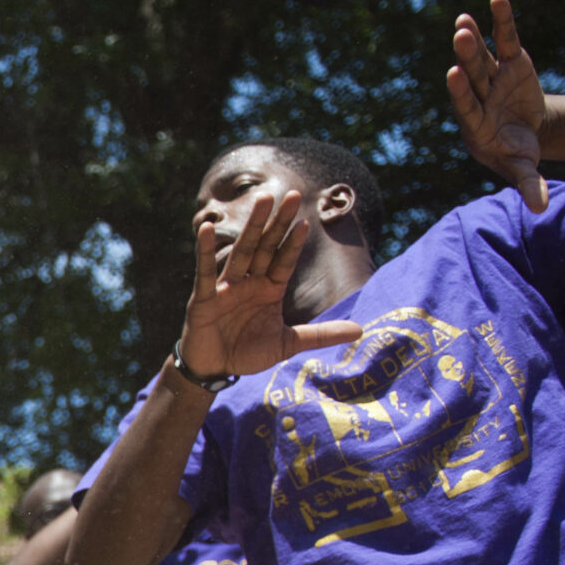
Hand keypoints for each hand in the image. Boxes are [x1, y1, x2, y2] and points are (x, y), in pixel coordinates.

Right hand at [176, 190, 364, 379]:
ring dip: (253, 225)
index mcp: (269, 290)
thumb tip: (360, 330)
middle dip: (279, 222)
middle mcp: (249, 282)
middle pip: (267, 246)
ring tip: (263, 199)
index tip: (307, 221)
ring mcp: (227, 287)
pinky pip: (206, 271)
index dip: (294, 243)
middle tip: (293, 194)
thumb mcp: (288, 344)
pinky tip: (205, 227)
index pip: (284, 261)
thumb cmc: (247, 353)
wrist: (214, 369)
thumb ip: (320, 334)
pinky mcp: (204, 297)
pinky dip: (204, 250)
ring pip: (243, 250)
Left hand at [448, 0, 551, 213]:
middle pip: (470, 76)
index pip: (465, 105)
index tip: (453, 75)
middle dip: (466, 59)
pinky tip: (496, 0)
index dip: (460, 91)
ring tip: (463, 20)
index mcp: (476, 124)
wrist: (525, 133)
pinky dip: (501, 21)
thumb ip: (530, 185)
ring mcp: (492, 78)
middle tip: (459, 38)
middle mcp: (479, 97)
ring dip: (473, 39)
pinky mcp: (509, 62)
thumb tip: (541, 209)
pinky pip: (503, 40)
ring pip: (480, 57)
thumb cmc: (518, 154)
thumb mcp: (524, 169)